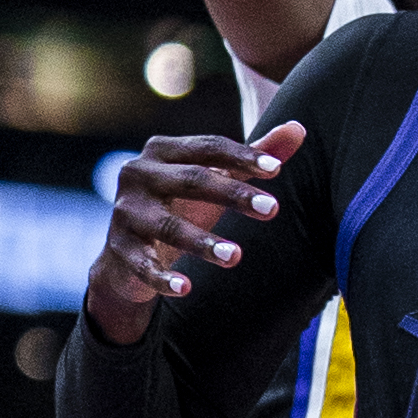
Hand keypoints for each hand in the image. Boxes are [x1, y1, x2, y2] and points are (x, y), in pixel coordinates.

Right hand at [81, 122, 297, 338]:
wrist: (128, 254)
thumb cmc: (180, 206)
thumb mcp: (215, 181)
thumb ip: (250, 160)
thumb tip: (298, 129)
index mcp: (163, 151)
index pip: (207, 147)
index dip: (242, 156)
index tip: (276, 170)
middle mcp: (139, 174)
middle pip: (191, 179)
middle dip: (233, 194)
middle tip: (273, 209)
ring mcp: (125, 213)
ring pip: (168, 225)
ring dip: (202, 241)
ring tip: (236, 255)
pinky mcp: (119, 250)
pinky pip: (143, 265)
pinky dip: (162, 278)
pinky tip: (186, 287)